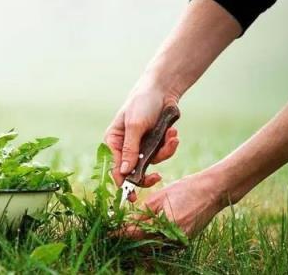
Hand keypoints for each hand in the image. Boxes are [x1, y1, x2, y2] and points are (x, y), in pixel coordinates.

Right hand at [104, 80, 179, 197]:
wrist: (163, 89)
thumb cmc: (142, 103)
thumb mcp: (135, 126)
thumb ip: (130, 150)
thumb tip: (124, 172)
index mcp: (113, 142)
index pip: (116, 168)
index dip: (123, 183)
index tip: (131, 196)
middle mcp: (125, 146)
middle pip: (133, 171)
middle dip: (147, 173)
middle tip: (157, 179)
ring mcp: (141, 146)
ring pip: (151, 163)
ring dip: (164, 151)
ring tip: (172, 137)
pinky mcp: (154, 144)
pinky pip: (162, 154)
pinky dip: (170, 145)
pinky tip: (173, 134)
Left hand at [113, 172, 222, 238]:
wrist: (213, 191)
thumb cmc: (187, 189)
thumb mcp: (160, 197)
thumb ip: (143, 211)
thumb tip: (127, 221)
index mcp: (167, 226)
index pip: (137, 233)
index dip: (121, 233)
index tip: (109, 232)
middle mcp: (174, 239)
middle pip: (144, 244)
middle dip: (129, 238)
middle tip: (114, 233)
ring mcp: (180, 242)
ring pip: (153, 246)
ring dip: (139, 240)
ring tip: (126, 232)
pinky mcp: (184, 241)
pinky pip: (163, 244)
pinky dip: (151, 240)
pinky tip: (143, 233)